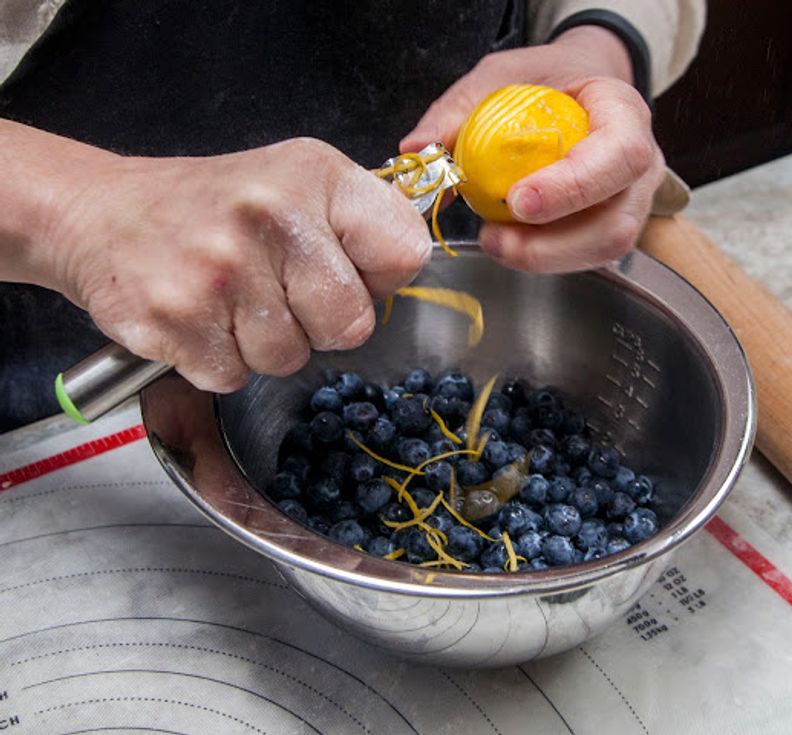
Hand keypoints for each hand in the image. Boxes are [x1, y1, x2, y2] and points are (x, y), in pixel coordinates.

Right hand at [46, 137, 430, 391]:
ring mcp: (220, 271)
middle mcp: (270, 216)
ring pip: (290, 358)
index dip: (378, 278)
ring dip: (263, 343)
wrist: (101, 214)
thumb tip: (408, 269)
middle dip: (319, 322)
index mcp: (316, 175)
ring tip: (231, 298)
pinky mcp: (176, 320)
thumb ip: (360, 222)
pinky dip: (219, 359)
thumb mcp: (298, 182)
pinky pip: (234, 376)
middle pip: (351, 325)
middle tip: (277, 289)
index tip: (344, 267)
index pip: (405, 253)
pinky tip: (200, 317)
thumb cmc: (214, 206)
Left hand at [401, 25, 664, 272]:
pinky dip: (545, 257)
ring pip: (604, 249)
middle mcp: (640, 166)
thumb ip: (459, 109)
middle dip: (553, 244)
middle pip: (617, 223)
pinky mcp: (610, 227)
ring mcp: (630, 203)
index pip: (620, 156)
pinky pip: (586, 256)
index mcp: (623, 113)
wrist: (578, 90)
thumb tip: (417, 150)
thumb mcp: (501, 76)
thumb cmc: (549, 82)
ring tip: (495, 242)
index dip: (572, 187)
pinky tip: (511, 242)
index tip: (518, 200)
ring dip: (545, 258)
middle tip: (495, 237)